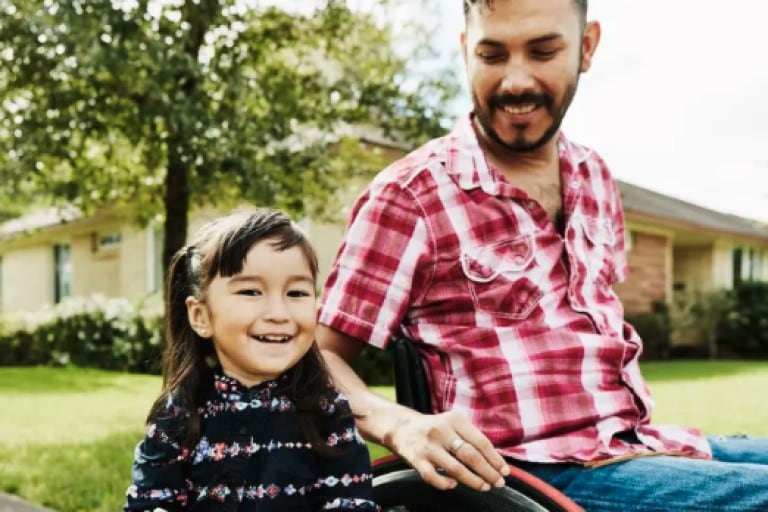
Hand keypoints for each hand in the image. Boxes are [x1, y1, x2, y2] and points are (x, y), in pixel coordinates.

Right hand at [383, 409, 509, 491]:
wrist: (402, 427)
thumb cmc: (436, 429)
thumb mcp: (453, 424)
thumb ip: (471, 438)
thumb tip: (495, 461)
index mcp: (455, 420)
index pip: (480, 442)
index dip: (495, 458)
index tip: (505, 471)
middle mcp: (442, 431)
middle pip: (470, 455)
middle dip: (488, 472)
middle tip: (499, 483)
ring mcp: (428, 446)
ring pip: (455, 468)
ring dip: (473, 480)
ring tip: (484, 487)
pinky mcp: (416, 459)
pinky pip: (433, 477)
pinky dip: (445, 483)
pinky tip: (454, 485)